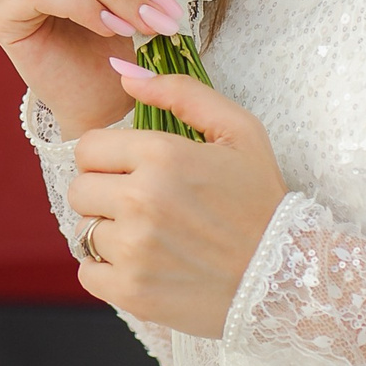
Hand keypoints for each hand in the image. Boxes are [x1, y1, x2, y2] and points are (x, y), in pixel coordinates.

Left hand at [64, 63, 288, 337]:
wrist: (286, 276)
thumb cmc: (260, 200)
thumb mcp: (237, 131)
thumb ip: (180, 93)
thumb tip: (125, 73)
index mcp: (161, 155)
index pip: (87, 148)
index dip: (108, 158)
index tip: (133, 170)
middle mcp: (141, 200)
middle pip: (79, 189)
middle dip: (105, 194)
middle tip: (142, 205)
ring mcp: (134, 250)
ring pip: (83, 232)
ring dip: (108, 233)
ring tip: (149, 236)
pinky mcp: (132, 292)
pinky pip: (87, 273)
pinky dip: (108, 270)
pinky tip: (144, 264)